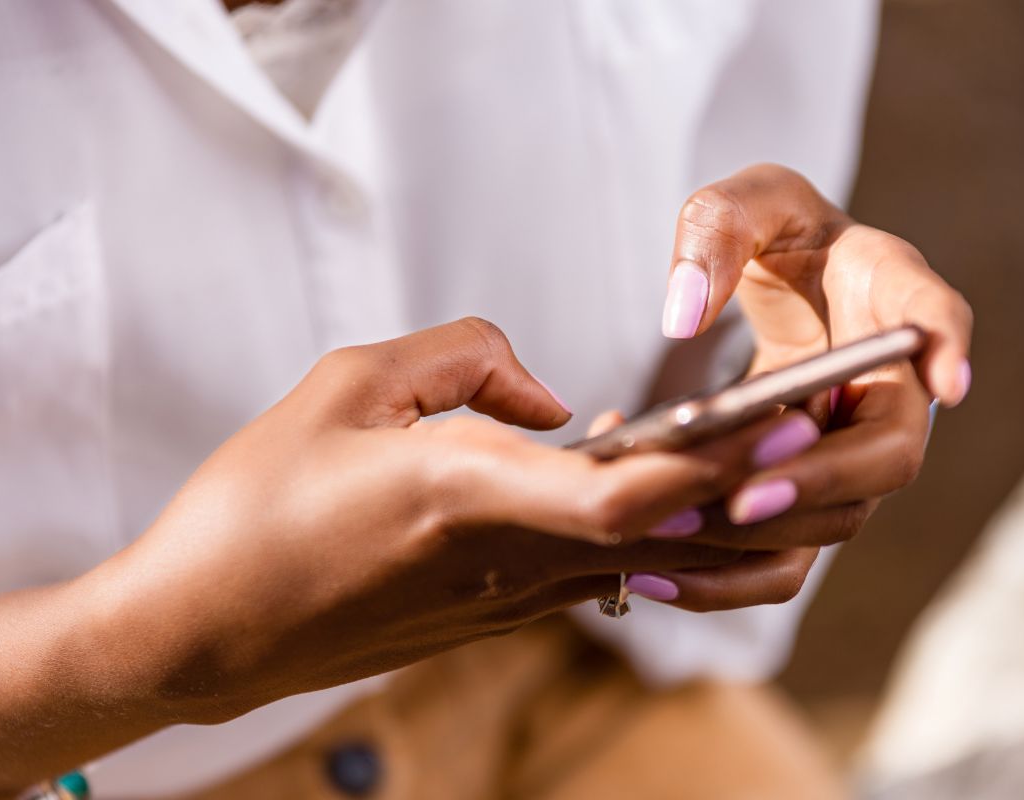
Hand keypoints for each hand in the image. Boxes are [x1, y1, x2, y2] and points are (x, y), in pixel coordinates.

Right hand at [0, 317, 826, 793]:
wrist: (203, 628)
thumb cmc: (257, 501)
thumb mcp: (347, 384)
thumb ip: (464, 360)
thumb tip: (550, 392)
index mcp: (472, 494)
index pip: (633, 489)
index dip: (719, 458)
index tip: (787, 414)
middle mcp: (510, 561)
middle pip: (670, 537)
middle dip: (758, 489)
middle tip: (821, 431)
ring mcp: (506, 602)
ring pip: (646, 565)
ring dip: (718, 519)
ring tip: (768, 458)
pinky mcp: (492, 618)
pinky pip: (599, 572)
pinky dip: (649, 532)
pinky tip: (653, 485)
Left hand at [634, 164, 973, 594]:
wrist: (780, 272)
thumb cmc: (769, 230)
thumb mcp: (740, 203)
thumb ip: (713, 232)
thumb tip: (681, 318)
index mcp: (887, 294)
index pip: (935, 318)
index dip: (948, 349)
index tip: (946, 381)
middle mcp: (887, 383)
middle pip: (887, 454)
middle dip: (820, 481)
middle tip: (743, 497)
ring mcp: (850, 445)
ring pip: (836, 518)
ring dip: (762, 538)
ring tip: (670, 532)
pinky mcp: (804, 488)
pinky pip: (785, 551)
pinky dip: (729, 575)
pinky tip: (652, 579)